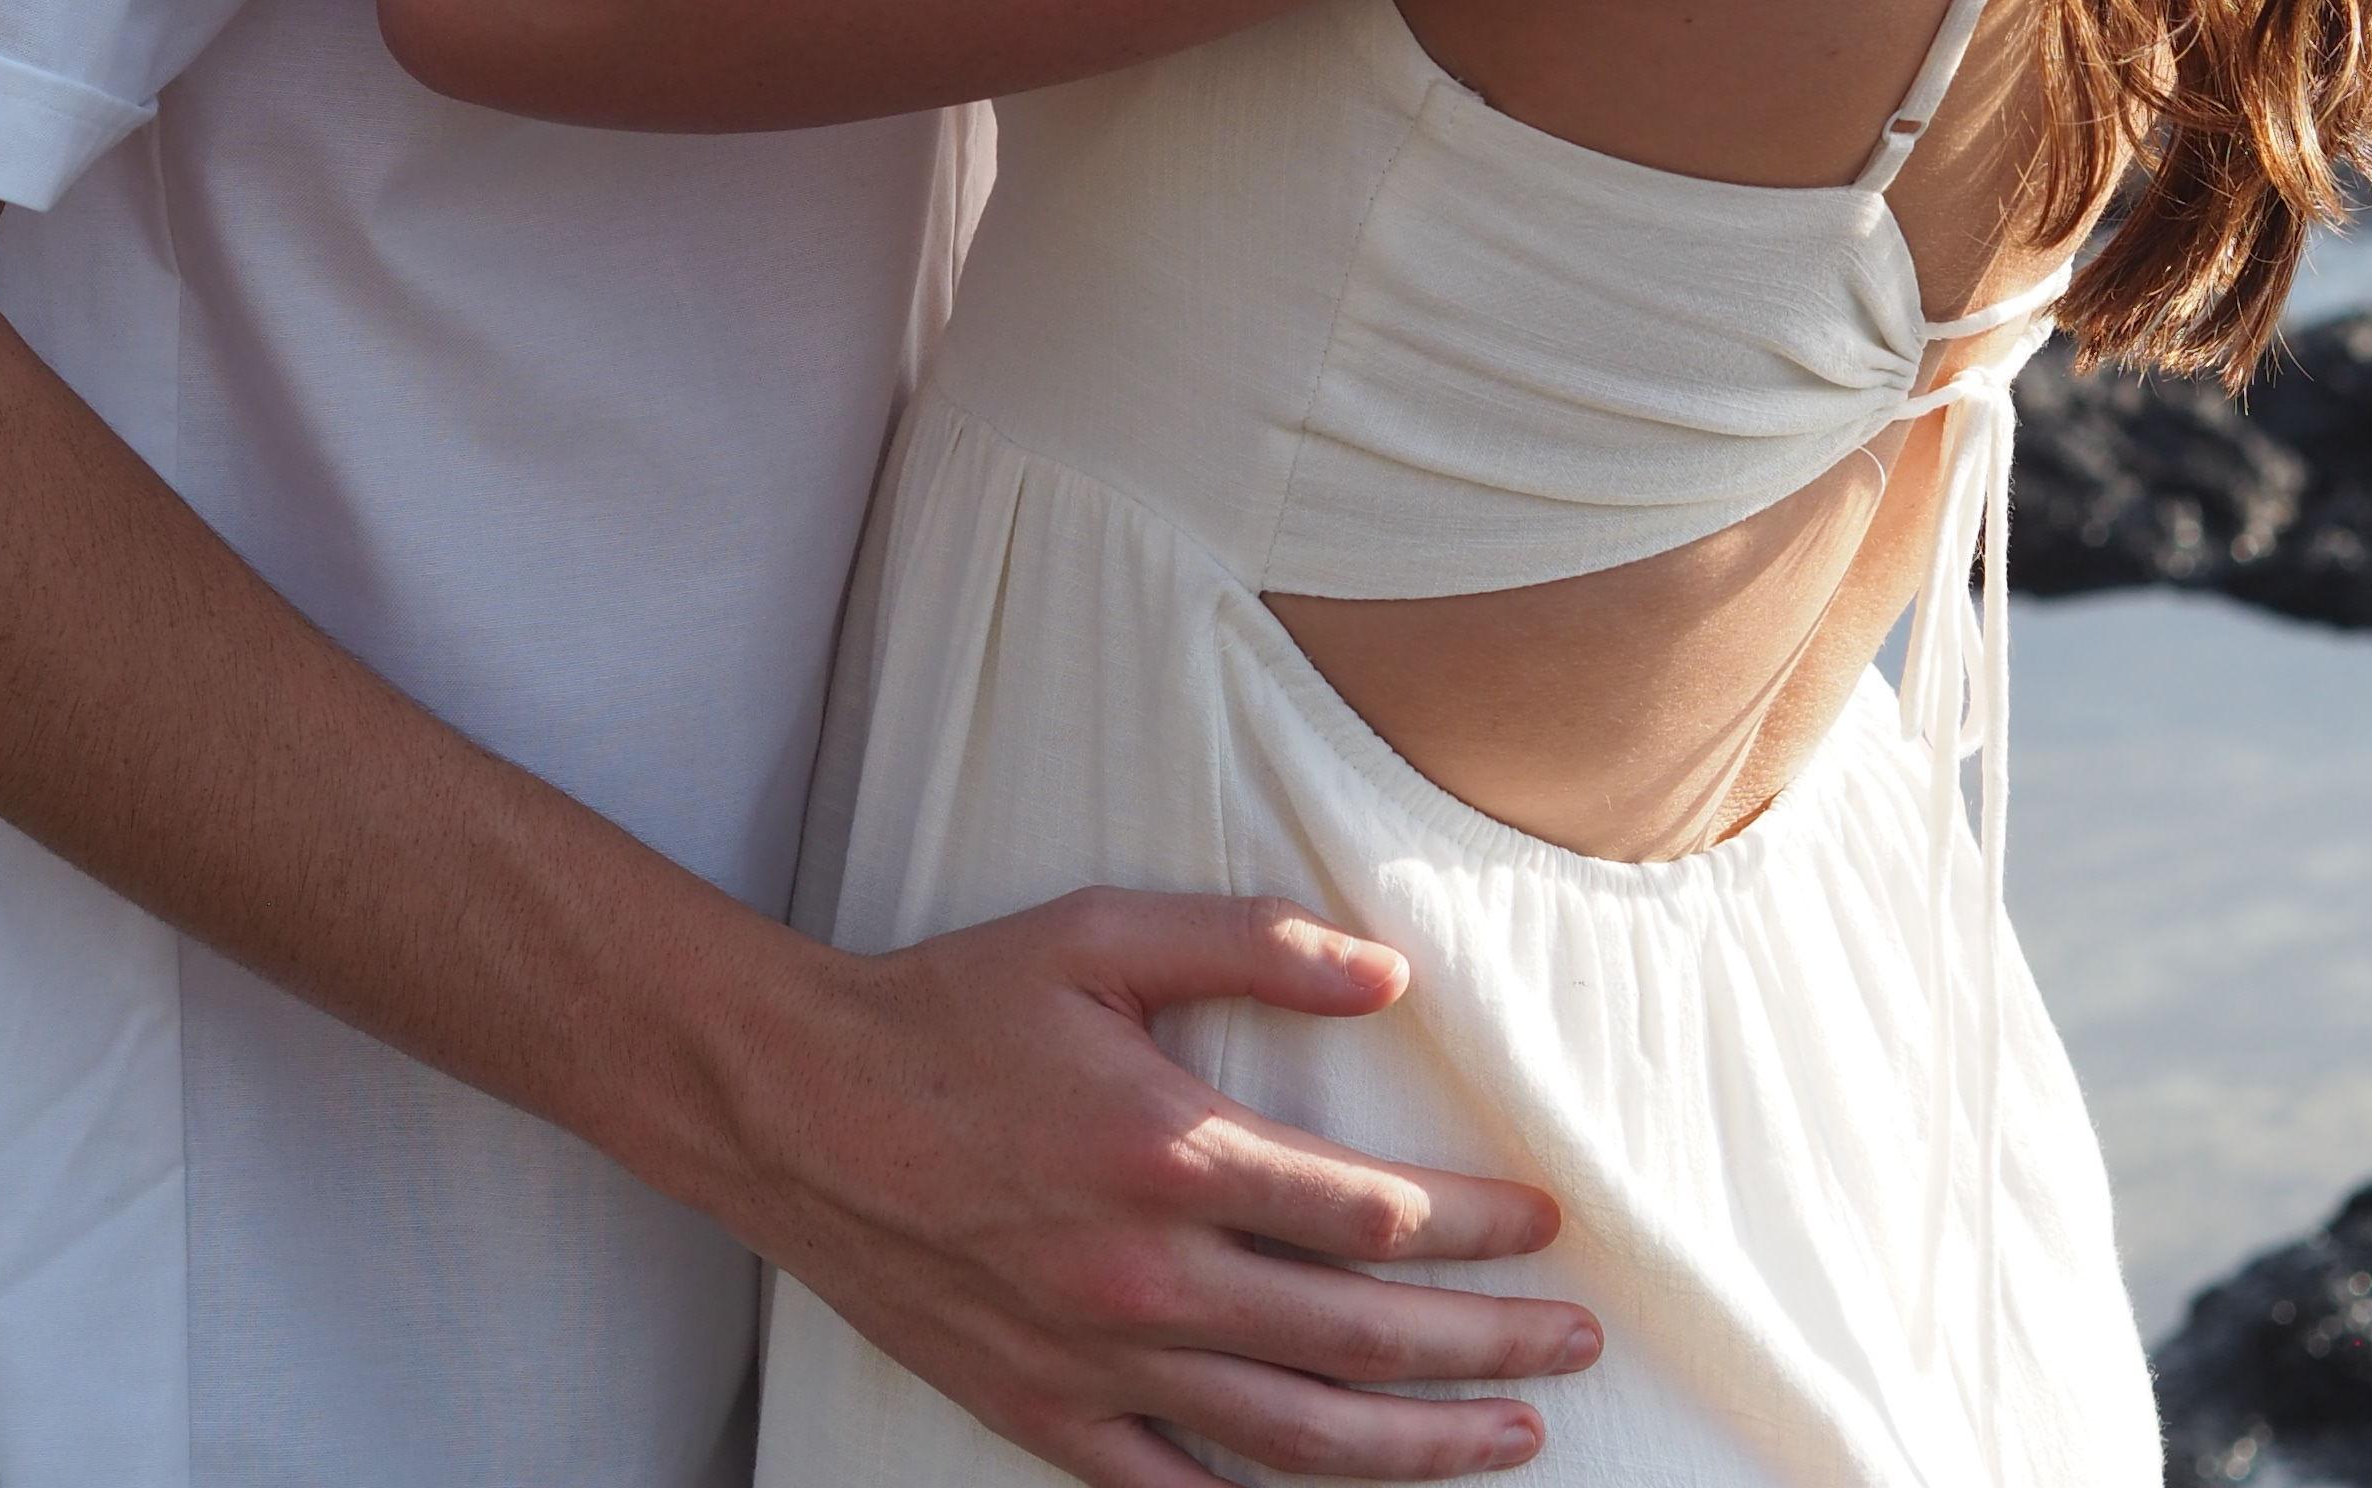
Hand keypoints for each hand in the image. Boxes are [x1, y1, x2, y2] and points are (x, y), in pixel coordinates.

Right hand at [715, 887, 1595, 1482]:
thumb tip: (1388, 976)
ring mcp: (1097, 1364)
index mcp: (1170, 1153)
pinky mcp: (1043, 1415)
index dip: (1473, 1224)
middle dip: (1485, 1348)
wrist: (799, 1106)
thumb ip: (1252, 945)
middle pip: (1360, 1342)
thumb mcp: (1100, 935)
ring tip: (1510, 1439)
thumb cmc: (955, 1008)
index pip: (1368, 1213)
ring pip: (1296, 1441)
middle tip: (1572, 1343)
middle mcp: (1147, 1277)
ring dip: (1420, 1449)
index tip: (1544, 1224)